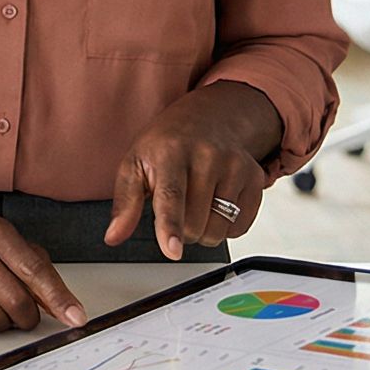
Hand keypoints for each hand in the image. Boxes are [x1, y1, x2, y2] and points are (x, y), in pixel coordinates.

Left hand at [104, 85, 276, 259]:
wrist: (206, 119)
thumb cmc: (166, 145)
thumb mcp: (135, 165)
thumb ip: (125, 203)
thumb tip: (113, 236)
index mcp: (171, 152)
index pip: (171, 196)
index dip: (170, 227)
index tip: (172, 250)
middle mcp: (207, 156)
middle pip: (194, 224)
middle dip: (181, 228)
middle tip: (177, 206)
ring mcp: (236, 165)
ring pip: (218, 230)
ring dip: (203, 230)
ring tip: (195, 204)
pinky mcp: (255, 177)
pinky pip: (239, 228)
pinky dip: (225, 226)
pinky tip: (216, 203)